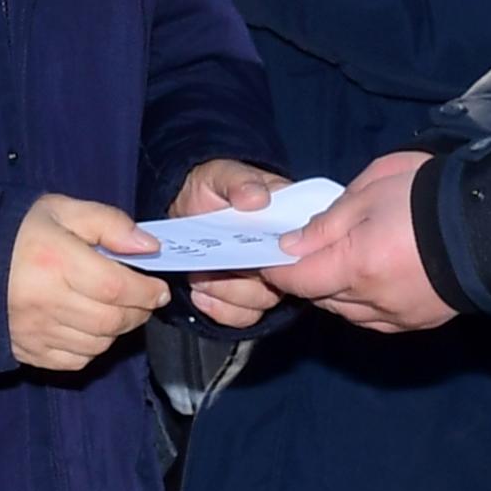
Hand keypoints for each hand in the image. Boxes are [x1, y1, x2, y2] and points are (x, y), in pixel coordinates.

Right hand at [8, 194, 168, 371]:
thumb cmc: (17, 231)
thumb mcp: (62, 210)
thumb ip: (109, 223)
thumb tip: (149, 247)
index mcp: (55, 261)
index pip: (116, 287)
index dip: (146, 291)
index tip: (158, 288)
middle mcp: (45, 301)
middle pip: (111, 321)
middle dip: (138, 311)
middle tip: (143, 298)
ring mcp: (34, 331)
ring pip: (97, 344)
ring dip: (117, 330)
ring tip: (116, 309)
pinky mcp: (26, 350)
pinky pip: (74, 361)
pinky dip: (92, 348)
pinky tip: (89, 326)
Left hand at [175, 157, 289, 327]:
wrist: (185, 205)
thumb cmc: (212, 187)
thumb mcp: (222, 174)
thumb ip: (239, 181)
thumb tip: (257, 198)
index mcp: (288, 219)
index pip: (305, 244)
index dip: (282, 254)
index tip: (253, 255)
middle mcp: (283, 252)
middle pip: (284, 281)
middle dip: (245, 280)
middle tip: (214, 268)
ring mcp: (265, 276)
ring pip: (262, 302)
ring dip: (228, 294)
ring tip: (201, 279)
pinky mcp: (244, 296)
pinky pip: (243, 316)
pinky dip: (221, 310)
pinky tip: (201, 295)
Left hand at [271, 151, 454, 332]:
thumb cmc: (430, 195)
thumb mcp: (371, 189)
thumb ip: (328, 221)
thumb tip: (293, 244)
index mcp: (356, 264)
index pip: (297, 279)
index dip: (277, 267)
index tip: (271, 252)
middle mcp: (372, 300)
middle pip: (319, 297)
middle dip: (308, 276)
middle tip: (310, 249)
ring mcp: (397, 316)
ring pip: (346, 312)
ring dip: (336, 292)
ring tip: (346, 261)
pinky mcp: (419, 322)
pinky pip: (376, 320)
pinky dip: (364, 303)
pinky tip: (373, 281)